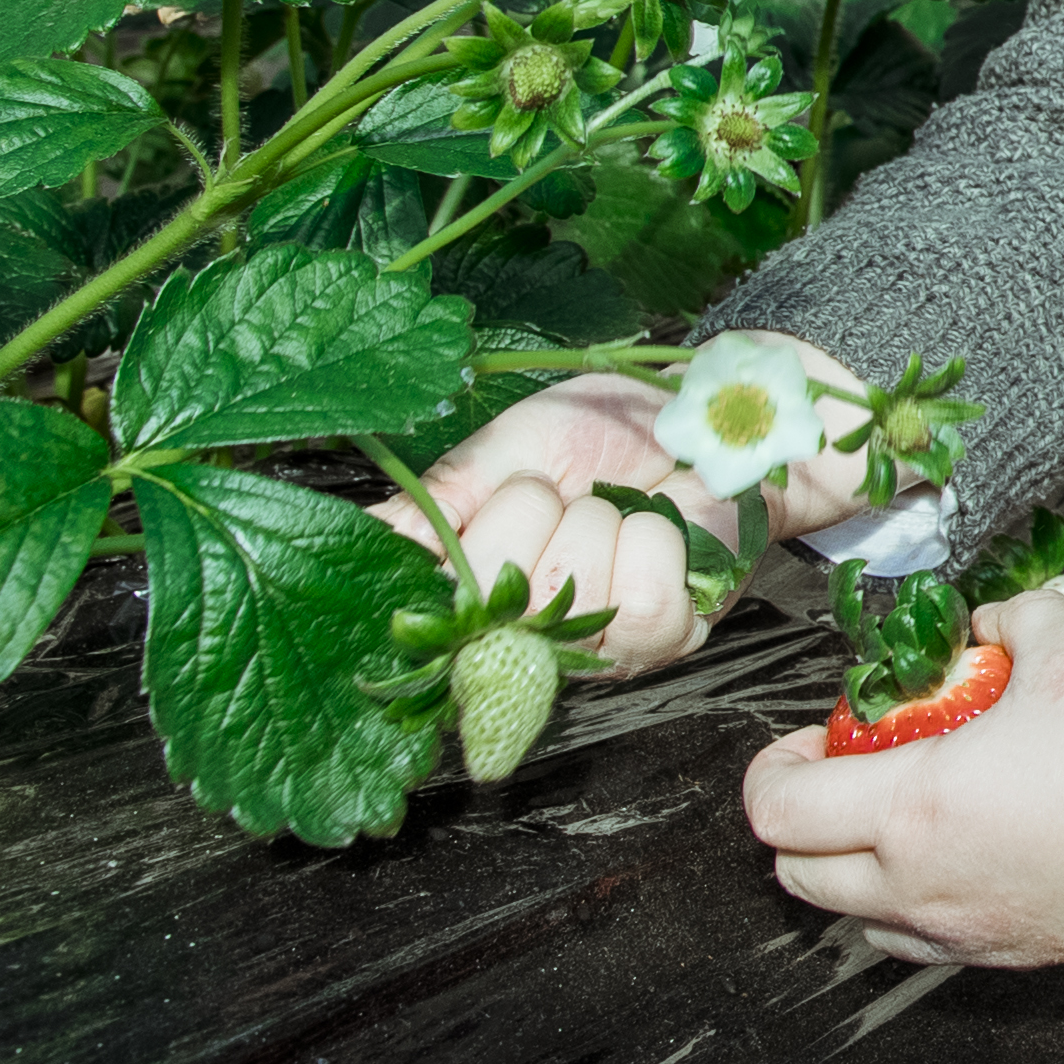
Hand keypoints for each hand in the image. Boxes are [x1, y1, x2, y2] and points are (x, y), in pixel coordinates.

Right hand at [368, 343, 868, 672]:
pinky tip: (657, 525)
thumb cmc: (600, 432)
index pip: (422, 622)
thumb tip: (362, 541)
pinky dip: (651, 542)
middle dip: (525, 520)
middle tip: (563, 495)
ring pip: (562, 597)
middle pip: (486, 600)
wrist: (701, 414)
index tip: (499, 501)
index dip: (451, 564)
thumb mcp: (500, 453)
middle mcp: (526, 639)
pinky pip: (638, 603)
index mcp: (475, 596)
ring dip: (594, 527)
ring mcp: (595, 648)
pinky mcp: (667, 636)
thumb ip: (434, 503)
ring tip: (614, 507)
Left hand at [743, 603, 1063, 967]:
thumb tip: (988, 623)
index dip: (773, 771)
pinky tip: (982, 855)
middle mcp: (928, 888)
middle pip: (800, 882)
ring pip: (866, 928)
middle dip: (804, 826)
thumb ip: (1008, 622)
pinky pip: (942, 945)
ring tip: (907, 823)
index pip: (778, 813)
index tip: (808, 741)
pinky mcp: (1033, 955)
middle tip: (846, 777)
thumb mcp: (1063, 640)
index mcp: (913, 810)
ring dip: (861, 877)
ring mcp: (978, 933)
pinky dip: (930, 907)